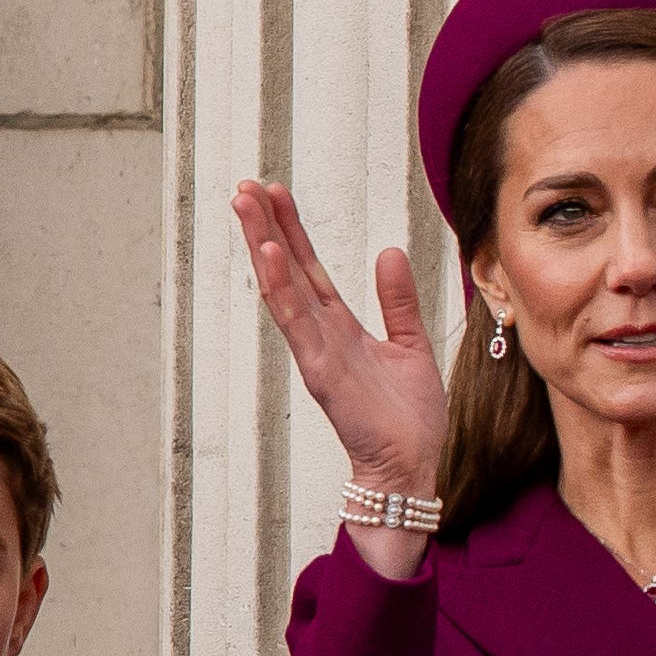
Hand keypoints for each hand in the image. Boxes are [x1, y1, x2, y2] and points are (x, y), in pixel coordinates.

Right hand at [228, 179, 449, 563]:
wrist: (411, 468)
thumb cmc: (408, 419)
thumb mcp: (411, 345)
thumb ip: (397, 300)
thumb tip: (388, 252)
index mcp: (340, 327)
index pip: (309, 268)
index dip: (292, 229)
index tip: (274, 192)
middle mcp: (321, 335)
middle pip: (287, 270)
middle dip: (265, 228)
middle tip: (244, 186)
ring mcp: (316, 352)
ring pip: (283, 289)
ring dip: (264, 247)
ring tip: (246, 207)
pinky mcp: (321, 372)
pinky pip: (297, 324)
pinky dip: (282, 288)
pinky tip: (271, 256)